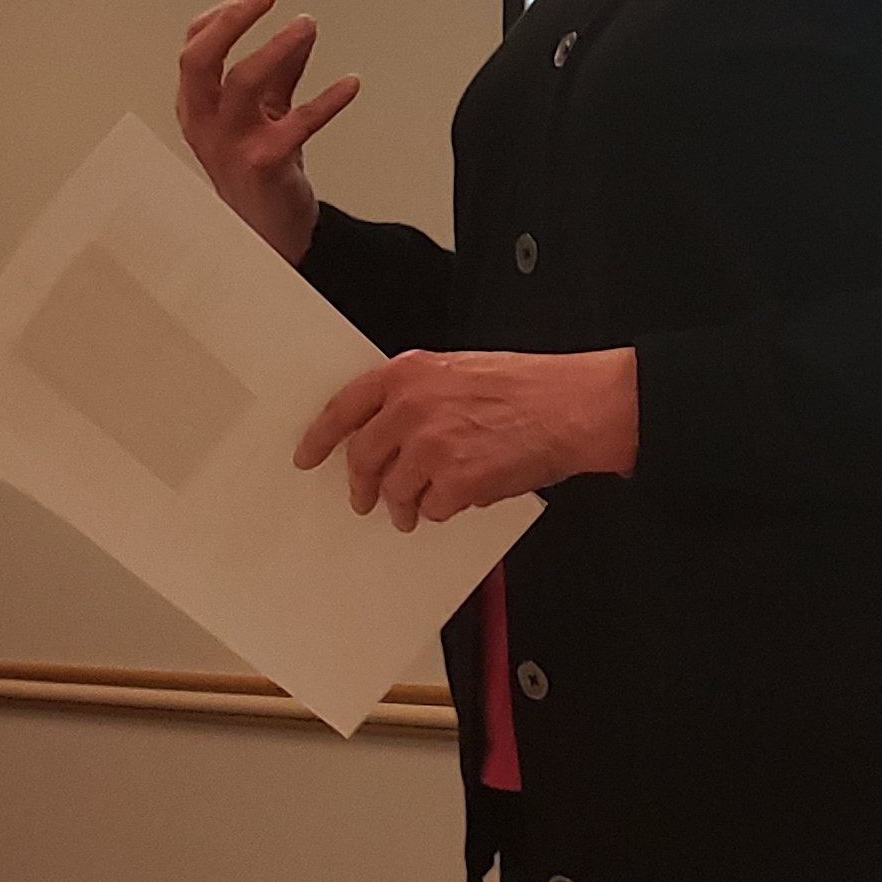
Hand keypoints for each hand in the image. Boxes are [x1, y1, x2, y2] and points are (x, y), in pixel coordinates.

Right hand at [175, 0, 358, 264]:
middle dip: (231, 21)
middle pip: (200, 59)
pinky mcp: (265, 163)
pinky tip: (350, 84)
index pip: (194, 48)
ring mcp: (232, 144)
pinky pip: (297, 123)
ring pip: (242, 83)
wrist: (267, 234)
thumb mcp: (263, 115)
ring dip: (278, 48)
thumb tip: (304, 30)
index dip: (222, 16)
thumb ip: (281, 73)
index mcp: (197, 106)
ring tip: (307, 25)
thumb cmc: (259, 171)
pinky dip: (327, 99)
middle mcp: (206, 123)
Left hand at [290, 347, 637, 530]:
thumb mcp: (460, 371)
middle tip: (364, 499)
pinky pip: (431, 509)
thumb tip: (389, 430)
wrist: (573, 406)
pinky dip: (442, 509)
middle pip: (362, 457)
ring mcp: (430, 446)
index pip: (344, 407)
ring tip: (416, 509)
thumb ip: (417, 394)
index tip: (308, 456)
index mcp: (409, 373)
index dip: (320, 437)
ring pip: (393, 491)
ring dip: (402, 506)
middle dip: (361, 485)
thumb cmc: (529, 388)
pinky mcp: (453, 481)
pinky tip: (461, 497)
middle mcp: (412, 407)